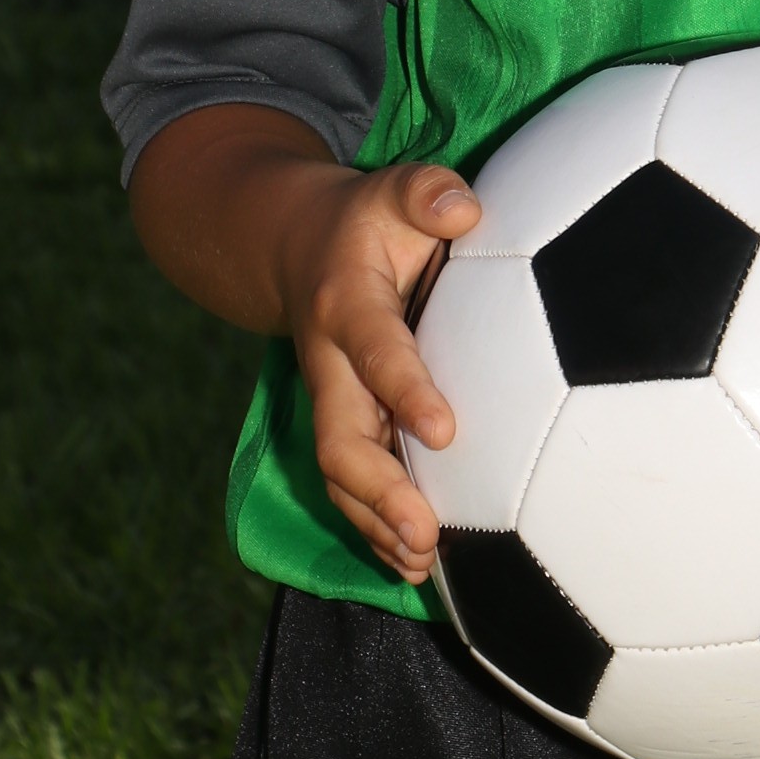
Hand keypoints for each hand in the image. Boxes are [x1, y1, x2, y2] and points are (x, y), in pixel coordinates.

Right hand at [275, 157, 481, 583]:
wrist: (295, 244)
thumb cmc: (370, 220)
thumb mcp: (394, 190)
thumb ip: (427, 192)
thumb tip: (464, 205)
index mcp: (348, 306)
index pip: (376, 351)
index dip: (405, 389)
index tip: (444, 430)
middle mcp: (330, 365)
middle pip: (340, 439)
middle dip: (379, 491)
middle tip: (424, 532)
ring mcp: (331, 403)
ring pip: (340, 475)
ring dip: (375, 524)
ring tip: (420, 565)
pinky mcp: (340, 426)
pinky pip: (348, 486)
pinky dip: (374, 529)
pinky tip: (412, 568)